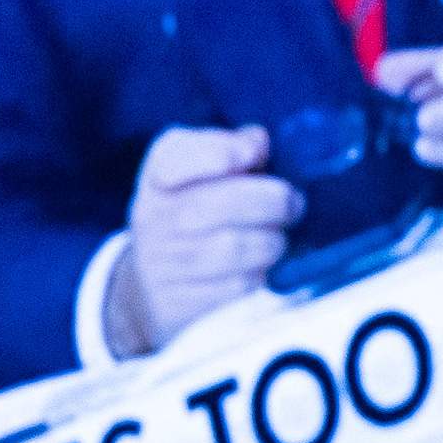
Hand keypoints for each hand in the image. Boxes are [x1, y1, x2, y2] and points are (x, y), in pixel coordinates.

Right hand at [118, 122, 304, 355]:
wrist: (149, 284)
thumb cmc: (192, 214)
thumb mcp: (202, 173)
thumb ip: (231, 147)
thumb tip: (257, 141)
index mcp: (160, 173)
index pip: (177, 155)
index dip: (220, 151)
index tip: (252, 155)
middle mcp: (153, 214)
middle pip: (223, 202)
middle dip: (273, 201)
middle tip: (292, 204)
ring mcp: (161, 261)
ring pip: (237, 248)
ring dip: (272, 242)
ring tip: (276, 238)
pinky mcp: (178, 302)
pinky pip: (236, 287)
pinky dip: (259, 276)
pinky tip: (260, 267)